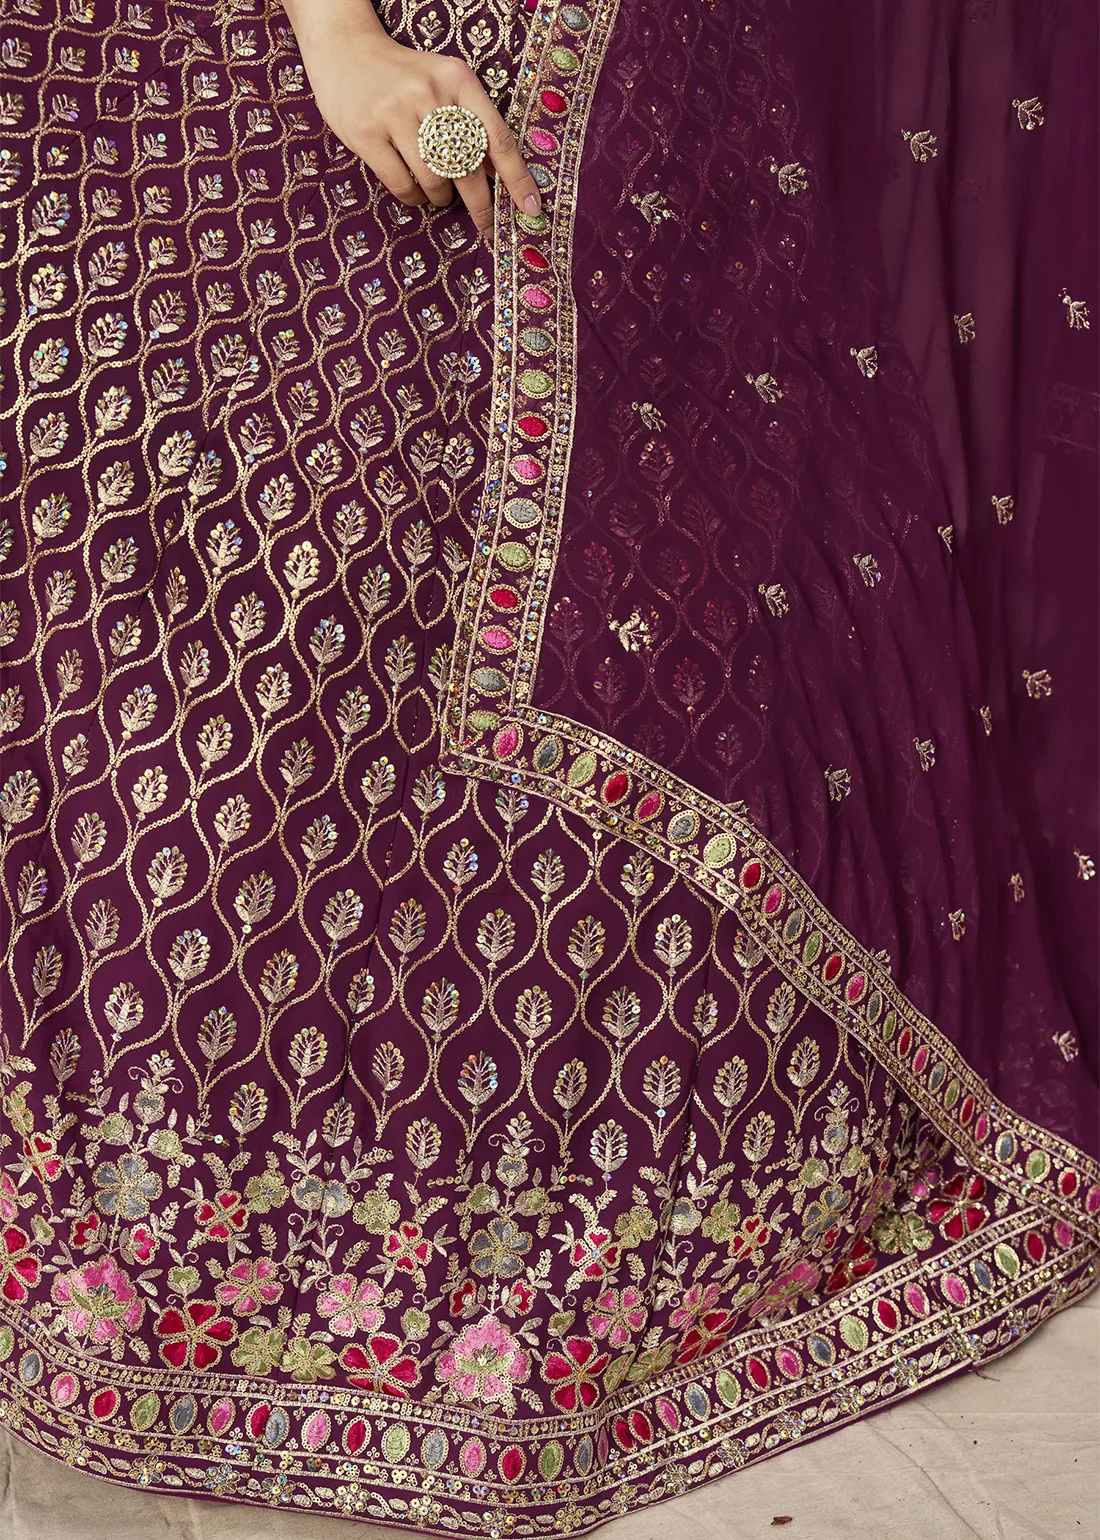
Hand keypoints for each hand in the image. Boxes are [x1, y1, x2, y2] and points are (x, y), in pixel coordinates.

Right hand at [284, 0, 541, 233]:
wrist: (347, 50)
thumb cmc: (405, 77)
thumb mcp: (445, 84)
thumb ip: (470, 122)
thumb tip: (496, 176)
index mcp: (459, 80)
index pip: (498, 138)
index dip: (517, 179)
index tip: (532, 209)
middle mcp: (430, 94)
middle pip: (468, 167)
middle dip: (481, 204)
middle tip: (485, 223)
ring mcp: (395, 113)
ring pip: (435, 180)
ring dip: (441, 198)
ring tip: (439, 195)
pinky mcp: (366, 133)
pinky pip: (403, 185)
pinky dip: (415, 198)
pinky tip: (416, 193)